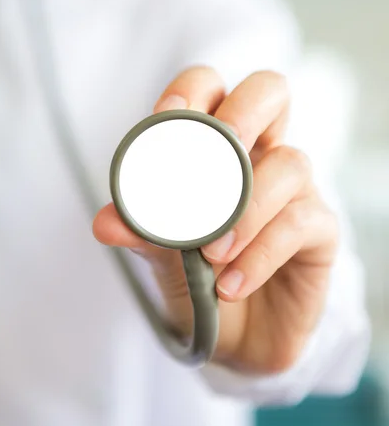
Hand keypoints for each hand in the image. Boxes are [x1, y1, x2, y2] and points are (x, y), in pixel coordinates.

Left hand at [93, 67, 337, 373]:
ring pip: (291, 162)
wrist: (234, 337)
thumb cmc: (197, 279)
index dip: (192, 89)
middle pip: (270, 91)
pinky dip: (260, 253)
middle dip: (244, 111)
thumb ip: (141, 232)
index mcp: (217, 148)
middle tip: (221, 151)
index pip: (211, 88)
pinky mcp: (319, 232)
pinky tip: (231, 284)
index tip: (167, 115)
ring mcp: (295, 190)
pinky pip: (301, 224)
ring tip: (211, 254)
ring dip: (246, 208)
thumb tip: (106, 221)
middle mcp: (260, 156)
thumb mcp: (162, 255)